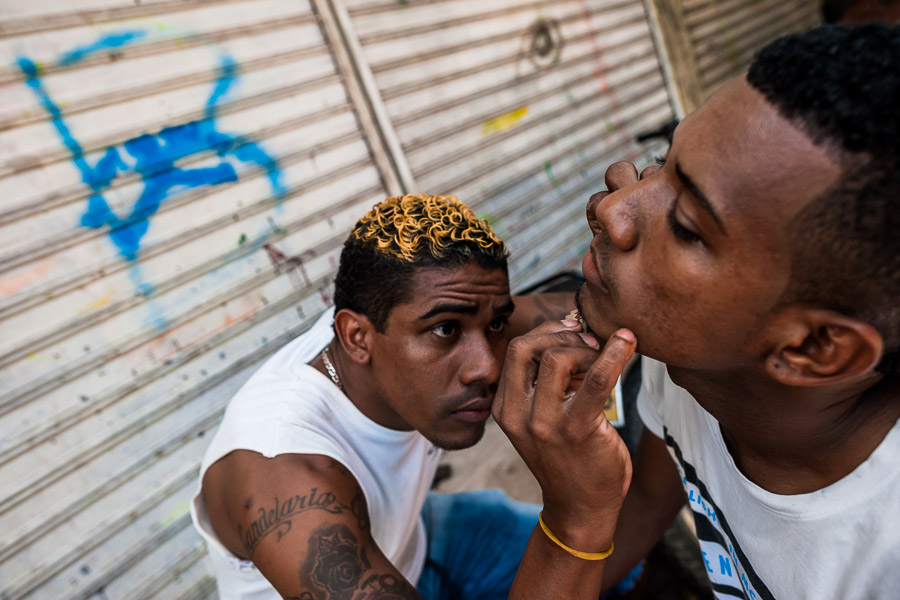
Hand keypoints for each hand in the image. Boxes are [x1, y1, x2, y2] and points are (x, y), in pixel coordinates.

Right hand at [493, 320, 636, 548]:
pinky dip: (615, 355)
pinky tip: (628, 344)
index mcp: (506, 408)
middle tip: (590, 342)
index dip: (547, 332)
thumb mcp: (541, 420)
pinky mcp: (576, 429)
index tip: (574, 333)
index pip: (517, 350)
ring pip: (558, 357)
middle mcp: (518, 414)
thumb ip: (546, 385)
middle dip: (562, 335)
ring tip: (605, 358)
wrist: (580, 509)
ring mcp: (544, 423)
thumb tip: (578, 337)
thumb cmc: (568, 459)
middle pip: (529, 347)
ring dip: (587, 349)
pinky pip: (596, 379)